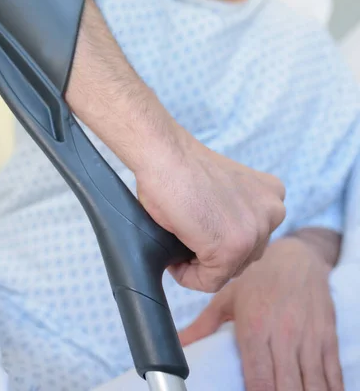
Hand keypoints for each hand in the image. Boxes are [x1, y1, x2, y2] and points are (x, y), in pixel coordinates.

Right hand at [135, 133, 285, 292]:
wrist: (164, 155)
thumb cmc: (182, 169)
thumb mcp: (228, 192)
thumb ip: (238, 215)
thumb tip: (223, 245)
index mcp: (272, 195)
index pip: (252, 238)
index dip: (220, 240)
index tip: (198, 233)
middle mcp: (273, 212)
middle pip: (244, 256)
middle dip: (214, 254)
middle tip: (188, 239)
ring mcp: (255, 231)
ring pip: (228, 270)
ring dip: (202, 264)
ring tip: (182, 243)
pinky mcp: (231, 249)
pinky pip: (209, 281)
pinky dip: (188, 276)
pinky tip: (175, 258)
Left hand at [179, 237, 342, 389]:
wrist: (296, 256)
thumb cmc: (258, 280)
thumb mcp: (227, 298)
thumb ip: (203, 326)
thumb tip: (176, 343)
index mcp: (254, 327)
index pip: (258, 379)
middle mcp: (283, 334)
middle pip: (286, 387)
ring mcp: (308, 337)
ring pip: (312, 384)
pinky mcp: (327, 337)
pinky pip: (333, 374)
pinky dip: (330, 388)